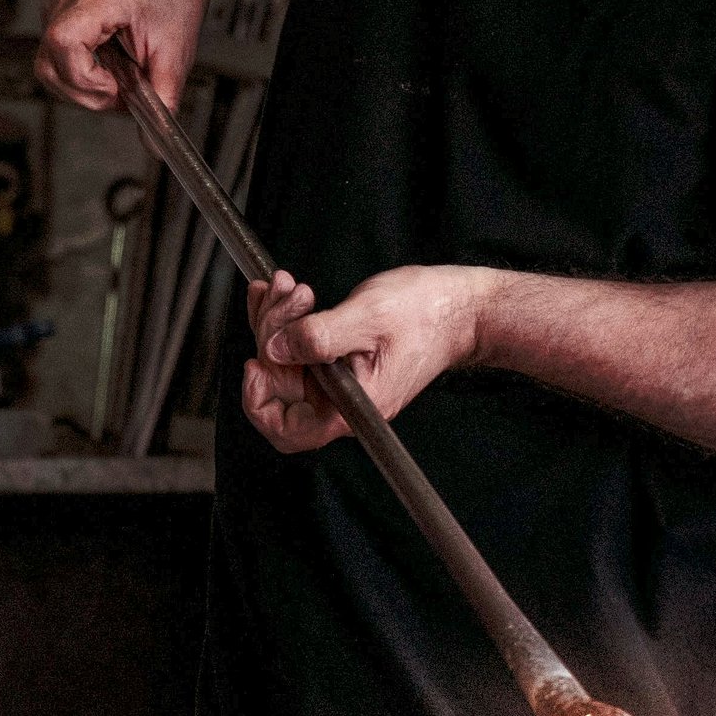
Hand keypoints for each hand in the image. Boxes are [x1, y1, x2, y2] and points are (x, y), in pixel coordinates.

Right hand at [34, 0, 209, 113]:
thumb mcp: (176, 51)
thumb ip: (164, 98)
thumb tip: (155, 138)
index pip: (63, 45)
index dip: (85, 80)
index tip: (117, 88)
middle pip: (48, 63)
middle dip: (84, 92)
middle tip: (122, 94)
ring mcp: (61, 0)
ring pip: (48, 62)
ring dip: (82, 83)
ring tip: (119, 80)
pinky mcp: (62, 9)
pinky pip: (57, 51)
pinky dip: (81, 68)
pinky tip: (110, 66)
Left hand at [241, 264, 495, 453]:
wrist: (461, 306)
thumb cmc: (428, 314)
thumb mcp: (369, 317)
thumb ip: (319, 336)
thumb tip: (273, 349)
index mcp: (353, 406)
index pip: (289, 430)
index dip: (260, 402)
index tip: (255, 363)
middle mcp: (344, 401)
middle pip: (281, 385)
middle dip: (272, 335)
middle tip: (287, 293)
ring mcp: (342, 381)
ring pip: (287, 361)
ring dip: (278, 319)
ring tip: (290, 285)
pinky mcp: (341, 359)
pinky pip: (301, 346)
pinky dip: (288, 318)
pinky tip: (286, 291)